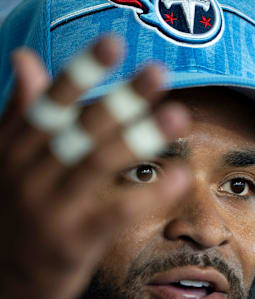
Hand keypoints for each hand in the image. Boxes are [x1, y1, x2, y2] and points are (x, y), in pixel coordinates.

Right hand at [0, 36, 190, 298]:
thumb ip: (22, 111)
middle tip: (159, 72)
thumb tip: (25, 58)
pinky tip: (181, 175)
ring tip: (178, 116)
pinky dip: (151, 193)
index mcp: (16, 149)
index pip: (51, 103)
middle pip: (82, 129)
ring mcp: (52, 209)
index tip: (114, 44)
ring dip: (141, 137)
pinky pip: (118, 211)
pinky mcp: (74, 242)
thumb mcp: (8, 160)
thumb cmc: (13, 213)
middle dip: (123, 99)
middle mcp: (31, 174)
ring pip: (99, 163)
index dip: (82, 71)